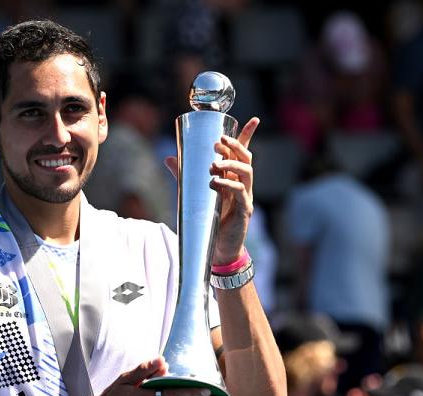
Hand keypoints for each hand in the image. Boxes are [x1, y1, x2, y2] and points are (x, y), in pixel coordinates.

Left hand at [164, 117, 259, 264]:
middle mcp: (243, 184)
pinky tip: (215, 183)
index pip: (243, 152)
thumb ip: (184, 176)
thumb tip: (168, 158)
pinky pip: (240, 192)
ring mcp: (246, 196)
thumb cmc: (210, 219)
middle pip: (246, 158)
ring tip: (213, 165)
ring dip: (230, 165)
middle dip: (234, 146)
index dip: (248, 135)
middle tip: (218, 142)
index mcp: (233, 176)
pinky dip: (227, 185)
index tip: (254, 119)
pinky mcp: (245, 210)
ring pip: (246, 172)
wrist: (219, 248)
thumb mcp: (196, 193)